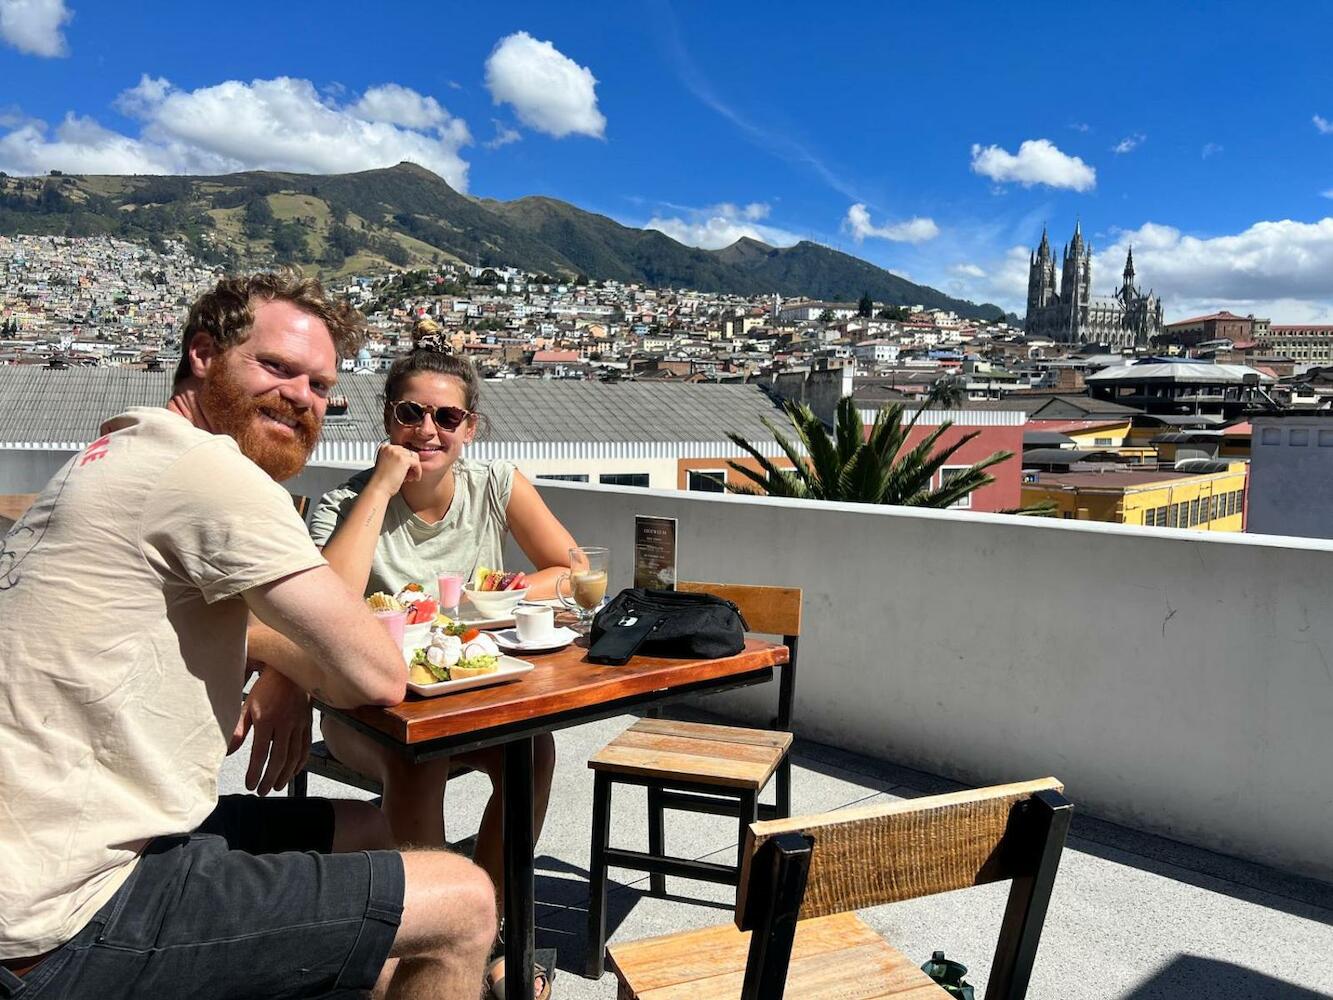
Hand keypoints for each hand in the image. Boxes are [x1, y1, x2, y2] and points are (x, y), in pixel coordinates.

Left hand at [229, 668, 311, 795]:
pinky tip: (294, 771)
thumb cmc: (266, 687)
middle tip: (263, 791)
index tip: (250, 784)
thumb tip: (229, 751)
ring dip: (285, 774)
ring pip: (294, 756)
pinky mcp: (307, 724)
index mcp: (267, 719)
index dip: (255, 772)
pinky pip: (305, 748)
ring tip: (277, 786)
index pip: (260, 753)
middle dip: (270, 778)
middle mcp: (285, 724)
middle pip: (279, 759)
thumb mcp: (247, 704)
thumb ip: (238, 729)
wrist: (290, 671)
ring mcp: (298, 725)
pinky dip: (300, 763)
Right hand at [369, 443, 420, 494]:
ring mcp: (396, 452)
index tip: (405, 470)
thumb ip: (396, 460)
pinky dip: (418, 471)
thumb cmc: (382, 481)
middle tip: (408, 476)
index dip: (405, 462)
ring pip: (414, 457)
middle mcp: (390, 448)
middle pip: (408, 453)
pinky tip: (415, 478)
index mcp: (384, 448)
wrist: (378, 488)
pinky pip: (417, 463)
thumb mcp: (388, 465)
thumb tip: (410, 460)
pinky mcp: (403, 459)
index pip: (401, 450)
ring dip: (414, 468)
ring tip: (410, 477)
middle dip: (410, 465)